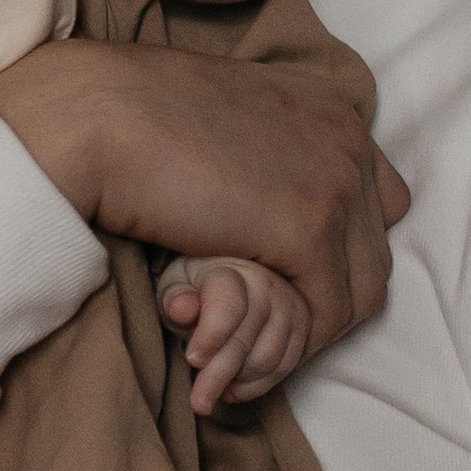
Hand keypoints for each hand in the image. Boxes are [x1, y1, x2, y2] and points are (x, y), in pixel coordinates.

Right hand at [0, 41, 406, 358]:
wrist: (98, 115)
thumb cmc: (126, 111)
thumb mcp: (217, 115)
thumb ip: (254, 148)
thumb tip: (248, 190)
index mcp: (326, 108)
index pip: (371, 198)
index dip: (334, 247)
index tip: (282, 277)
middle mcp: (347, 140)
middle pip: (372, 249)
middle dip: (327, 296)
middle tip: (267, 331)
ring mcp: (337, 183)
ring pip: (360, 290)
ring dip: (310, 331)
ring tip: (255, 358)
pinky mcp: (312, 228)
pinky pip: (327, 313)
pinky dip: (290, 348)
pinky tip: (245, 362)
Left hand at [159, 253, 310, 412]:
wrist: (232, 279)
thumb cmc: (196, 286)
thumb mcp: (175, 285)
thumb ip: (176, 299)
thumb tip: (181, 309)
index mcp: (231, 271)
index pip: (228, 306)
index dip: (211, 336)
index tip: (193, 359)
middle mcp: (267, 286)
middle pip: (246, 340)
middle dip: (218, 375)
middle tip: (198, 403)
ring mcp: (289, 308)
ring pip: (267, 359)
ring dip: (237, 381)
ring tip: (210, 391)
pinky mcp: (302, 329)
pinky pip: (284, 368)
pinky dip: (256, 386)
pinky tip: (232, 389)